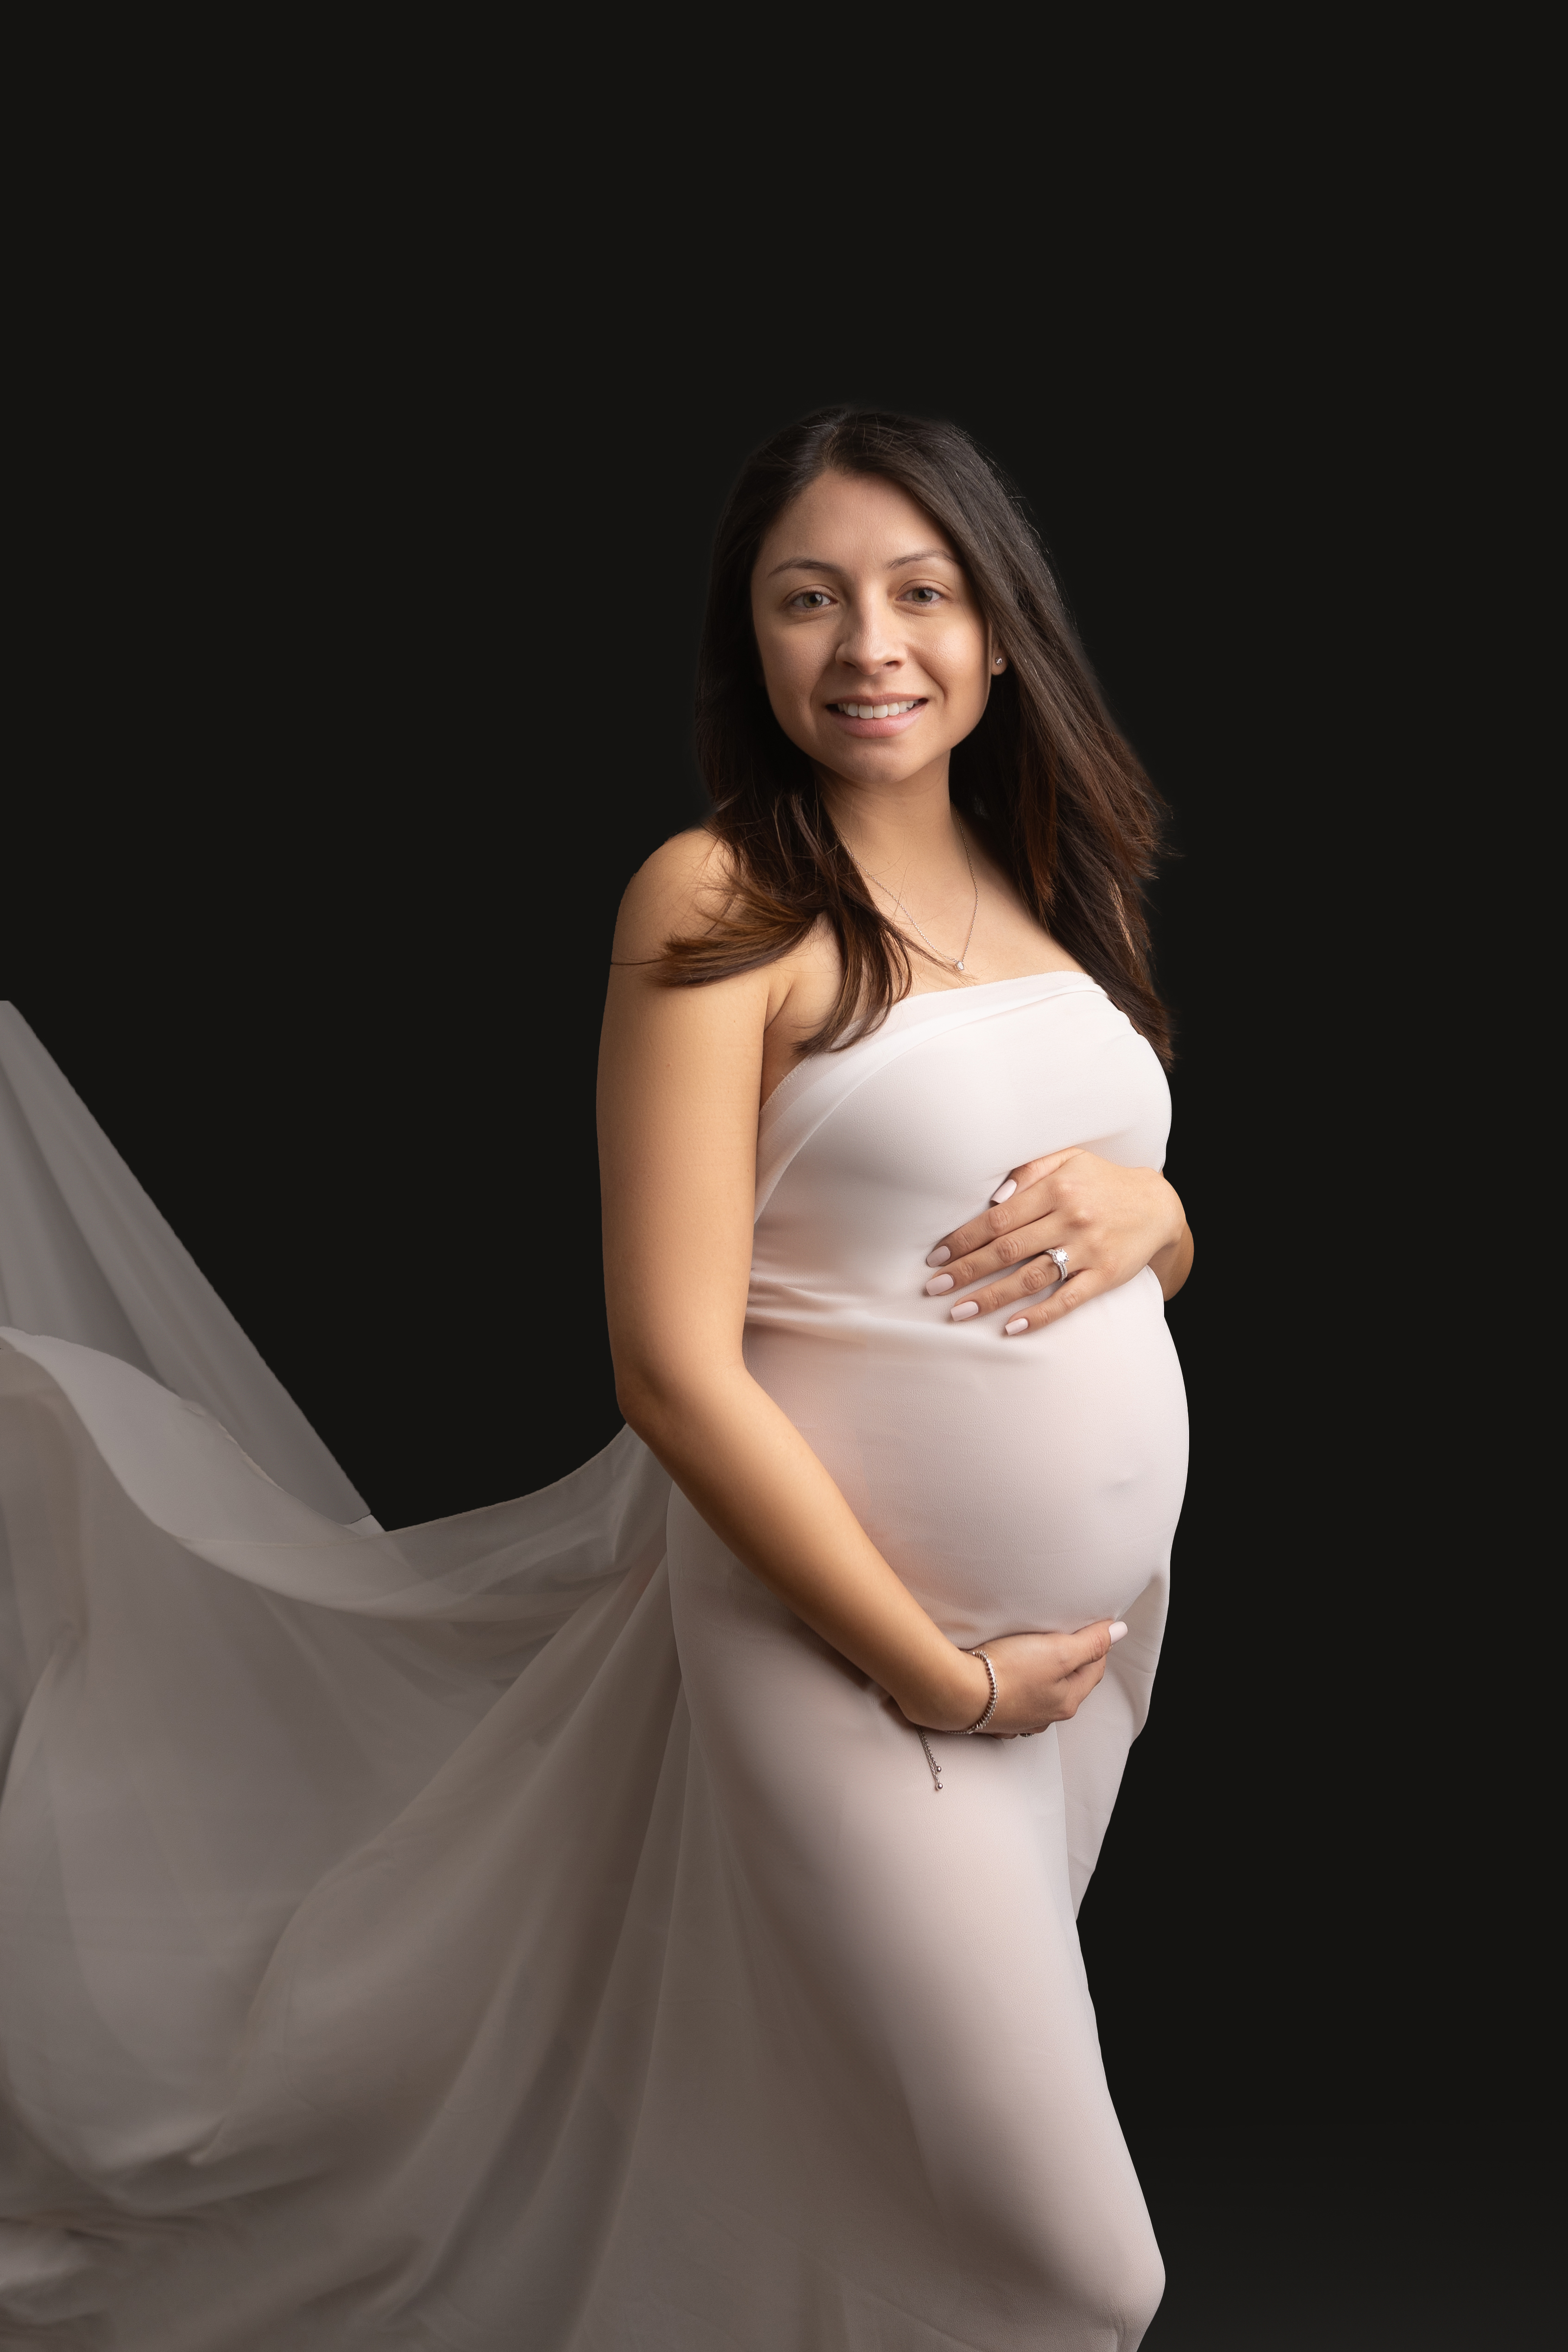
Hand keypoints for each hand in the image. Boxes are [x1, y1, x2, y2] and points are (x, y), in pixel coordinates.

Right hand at [905, 1621, 1125, 1734]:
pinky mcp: (995, 1717)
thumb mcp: (1058, 1651)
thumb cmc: (1008, 1670)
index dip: (1096, 1644)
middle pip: (1070, 1682)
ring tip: (1036, 1654)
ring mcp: (1020, 1720)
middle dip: (1072, 1660)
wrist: (957, 1693)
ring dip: (1045, 1675)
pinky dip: (1019, 1687)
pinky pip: (1016, 1700)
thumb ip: (1091, 1643)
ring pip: (1043, 1693)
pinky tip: (1009, 1677)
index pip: (1094, 1668)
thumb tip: (1120, 1632)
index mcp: (1067, 1701)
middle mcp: (1046, 1716)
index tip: (1091, 1625)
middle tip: (1065, 1635)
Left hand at [922, 1147, 1189, 1334]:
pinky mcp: (1106, 1276)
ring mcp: (1089, 1249)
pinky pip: (1067, 1300)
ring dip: (991, 1297)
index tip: (937, 1256)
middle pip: (1007, 1250)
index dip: (964, 1239)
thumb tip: (993, 1198)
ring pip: (1031, 1277)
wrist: (1159, 1205)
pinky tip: (1011, 1327)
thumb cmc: (1102, 1182)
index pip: (998, 1218)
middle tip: (934, 1287)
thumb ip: (1029, 1172)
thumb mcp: (1069, 1160)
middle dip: (967, 1270)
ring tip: (958, 1311)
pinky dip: (1039, 1315)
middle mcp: (1070, 1218)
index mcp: (1057, 1188)